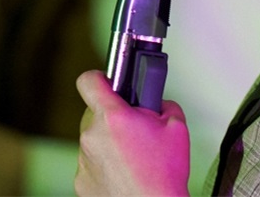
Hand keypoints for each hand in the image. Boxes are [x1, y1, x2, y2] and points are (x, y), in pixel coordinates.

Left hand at [75, 70, 189, 196]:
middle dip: (113, 117)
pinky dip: (104, 165)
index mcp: (112, 117)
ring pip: (93, 139)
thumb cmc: (164, 176)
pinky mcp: (81, 181)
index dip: (99, 78)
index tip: (108, 81)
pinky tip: (124, 173)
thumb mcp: (177, 127)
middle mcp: (92, 136)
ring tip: (133, 157)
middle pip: (94, 113)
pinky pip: (91, 164)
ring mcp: (84, 161)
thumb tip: (156, 101)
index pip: (89, 81)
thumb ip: (163, 104)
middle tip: (134, 129)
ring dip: (108, 143)